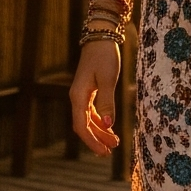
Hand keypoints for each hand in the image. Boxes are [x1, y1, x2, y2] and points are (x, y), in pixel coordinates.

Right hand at [69, 40, 120, 155]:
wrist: (100, 38)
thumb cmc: (104, 56)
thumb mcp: (108, 79)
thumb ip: (107, 102)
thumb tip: (107, 125)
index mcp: (78, 96)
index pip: (82, 126)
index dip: (92, 141)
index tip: (104, 152)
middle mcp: (76, 97)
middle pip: (84, 126)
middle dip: (96, 140)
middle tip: (110, 152)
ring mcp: (81, 94)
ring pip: (88, 120)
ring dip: (99, 132)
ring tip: (114, 142)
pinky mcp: (88, 91)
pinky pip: (91, 112)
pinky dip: (100, 122)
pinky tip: (109, 128)